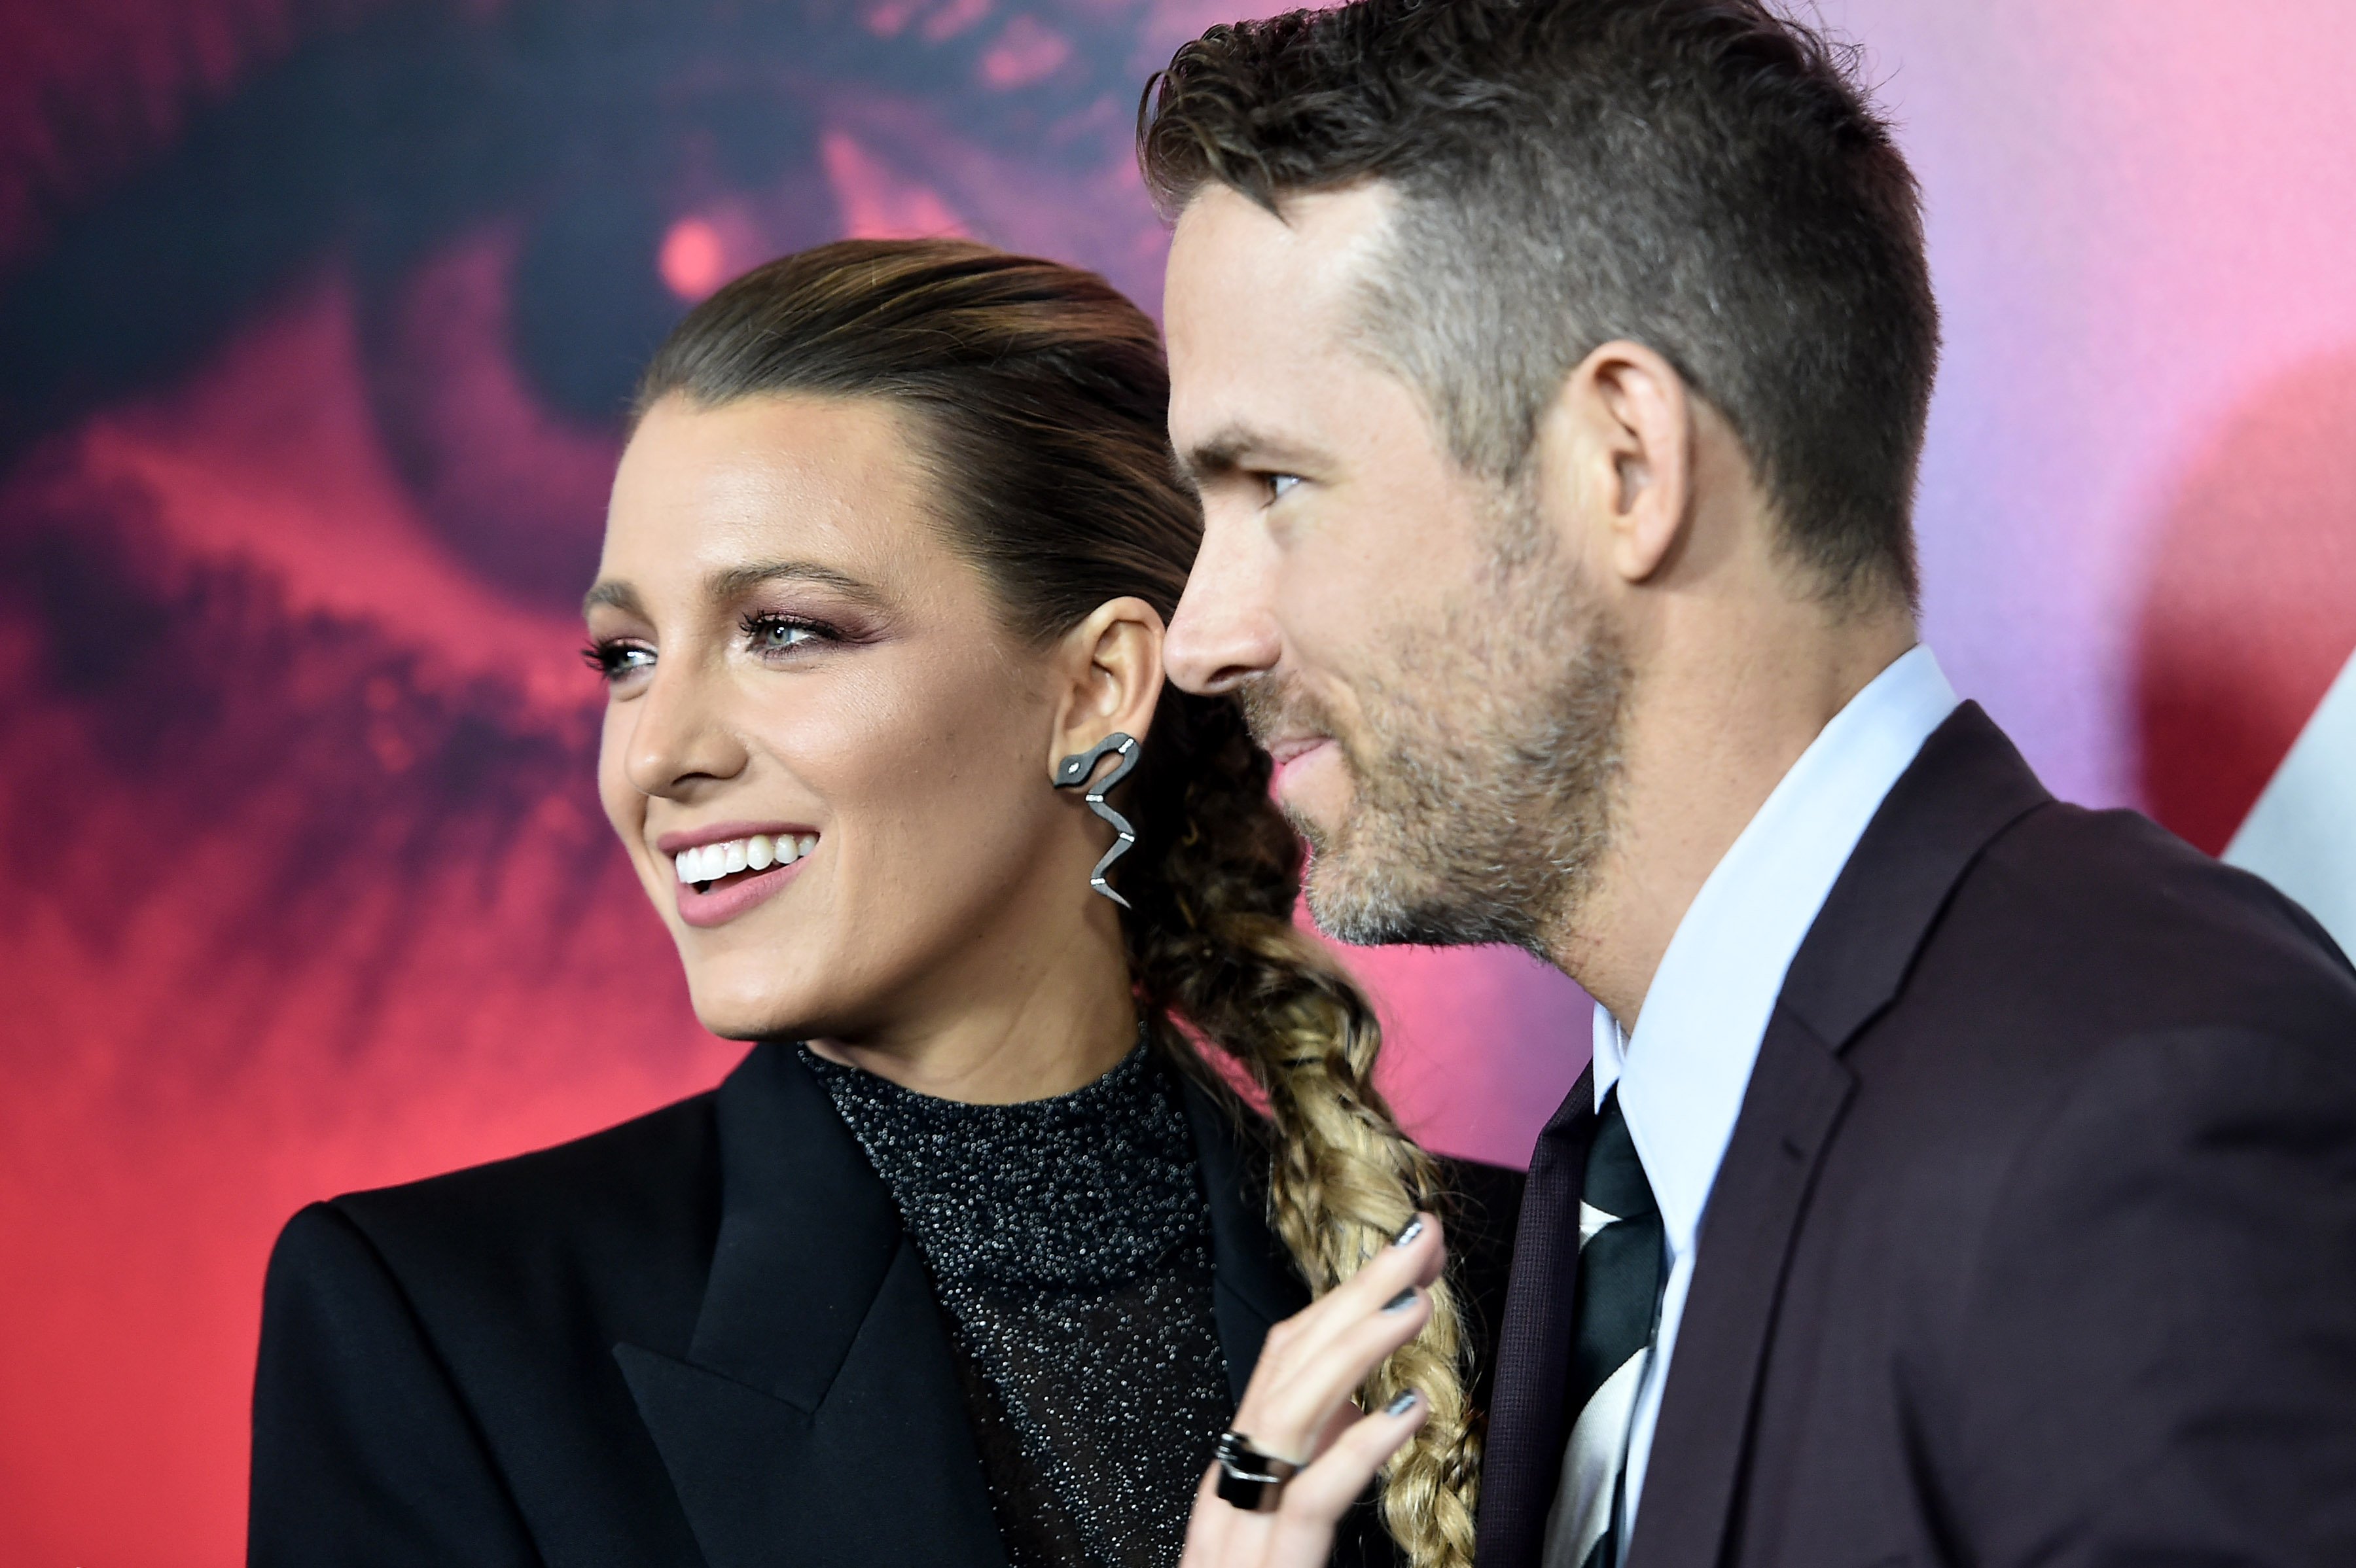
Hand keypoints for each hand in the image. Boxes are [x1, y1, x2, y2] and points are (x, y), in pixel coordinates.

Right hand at [1181, 1213, 1447, 1567]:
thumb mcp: (1286, 1526)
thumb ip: (1317, 1467)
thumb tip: (1362, 1411)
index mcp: (1239, 1466)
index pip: (1287, 1359)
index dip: (1346, 1299)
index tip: (1406, 1259)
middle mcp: (1232, 1483)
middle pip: (1289, 1364)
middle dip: (1356, 1294)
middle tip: (1420, 1240)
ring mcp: (1242, 1527)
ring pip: (1291, 1412)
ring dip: (1356, 1346)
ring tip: (1416, 1301)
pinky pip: (1311, 1495)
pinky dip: (1358, 1447)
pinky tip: (1408, 1412)